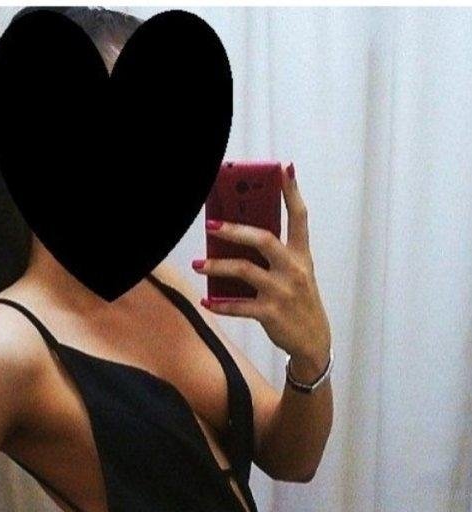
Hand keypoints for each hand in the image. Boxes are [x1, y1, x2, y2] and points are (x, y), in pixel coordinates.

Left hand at [194, 162, 331, 378]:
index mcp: (301, 256)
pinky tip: (206, 301)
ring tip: (198, 265)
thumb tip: (239, 236)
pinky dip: (219, 304)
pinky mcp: (271, 314)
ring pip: (244, 270)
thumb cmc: (299, 302)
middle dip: (235, 229)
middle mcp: (294, 270)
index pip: (299, 217)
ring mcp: (282, 292)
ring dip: (217, 266)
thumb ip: (275, 256)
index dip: (292, 192)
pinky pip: (239, 306)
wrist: (314, 342)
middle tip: (211, 224)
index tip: (283, 168)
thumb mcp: (296, 275)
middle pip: (263, 239)